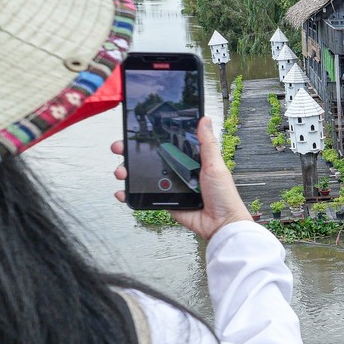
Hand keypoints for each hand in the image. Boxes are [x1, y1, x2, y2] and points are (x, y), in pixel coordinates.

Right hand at [112, 116, 250, 240]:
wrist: (221, 223)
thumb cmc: (223, 195)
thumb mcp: (215, 165)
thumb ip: (207, 144)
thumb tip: (205, 120)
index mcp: (190, 160)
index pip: (166, 145)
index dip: (150, 139)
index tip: (135, 132)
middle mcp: (178, 172)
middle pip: (150, 159)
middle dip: (131, 154)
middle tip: (120, 148)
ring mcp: (171, 187)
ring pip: (144, 177)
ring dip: (128, 173)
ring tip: (122, 172)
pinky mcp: (166, 202)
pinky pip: (146, 196)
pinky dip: (131, 194)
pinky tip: (123, 192)